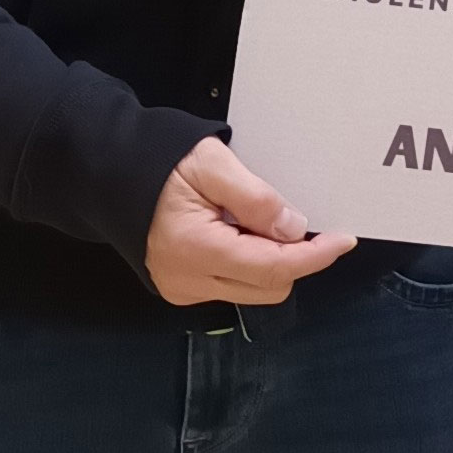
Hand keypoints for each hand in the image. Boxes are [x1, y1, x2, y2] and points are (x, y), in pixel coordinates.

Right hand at [146, 137, 355, 305]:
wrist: (109, 172)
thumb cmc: (160, 162)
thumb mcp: (212, 164)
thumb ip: (256, 199)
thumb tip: (294, 229)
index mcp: (195, 249)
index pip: (273, 268)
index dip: (314, 256)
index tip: (343, 239)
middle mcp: (188, 280)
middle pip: (269, 287)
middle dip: (292, 257)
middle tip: (286, 217)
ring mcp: (182, 289)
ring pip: (253, 291)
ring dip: (270, 261)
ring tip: (251, 221)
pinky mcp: (180, 288)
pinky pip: (232, 285)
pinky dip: (248, 263)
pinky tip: (234, 232)